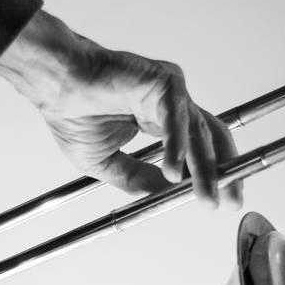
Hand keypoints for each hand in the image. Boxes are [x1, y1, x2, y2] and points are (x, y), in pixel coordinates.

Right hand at [0, 10, 239, 206]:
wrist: (54, 85)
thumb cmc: (72, 112)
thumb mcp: (106, 162)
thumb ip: (136, 178)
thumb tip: (165, 194)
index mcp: (159, 118)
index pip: (195, 148)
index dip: (206, 175)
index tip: (214, 201)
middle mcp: (170, 104)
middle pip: (208, 140)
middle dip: (222, 172)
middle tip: (230, 201)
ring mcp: (170, 92)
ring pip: (197, 133)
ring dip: (204, 168)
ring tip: (206, 196)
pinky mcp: (163, 83)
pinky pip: (175, 119)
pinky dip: (176, 147)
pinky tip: (173, 172)